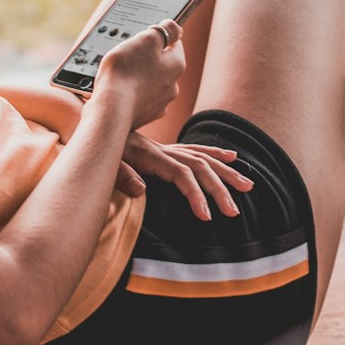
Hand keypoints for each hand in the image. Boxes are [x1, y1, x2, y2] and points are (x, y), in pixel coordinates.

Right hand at [94, 20, 185, 129]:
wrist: (110, 109)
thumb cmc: (126, 71)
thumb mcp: (146, 40)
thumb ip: (164, 31)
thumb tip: (176, 28)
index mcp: (176, 65)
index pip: (175, 44)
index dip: (158, 37)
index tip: (144, 37)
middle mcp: (173, 86)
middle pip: (162, 65)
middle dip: (147, 59)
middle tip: (128, 55)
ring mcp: (159, 104)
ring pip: (151, 83)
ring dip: (139, 77)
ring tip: (120, 74)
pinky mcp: (144, 116)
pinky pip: (139, 99)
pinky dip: (131, 94)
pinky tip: (119, 91)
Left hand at [114, 131, 253, 220]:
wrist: (97, 128)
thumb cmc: (100, 151)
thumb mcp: (106, 162)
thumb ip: (121, 175)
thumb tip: (141, 189)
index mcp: (151, 156)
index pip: (182, 175)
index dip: (196, 194)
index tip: (207, 217)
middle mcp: (165, 151)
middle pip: (200, 168)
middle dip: (220, 189)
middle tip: (234, 211)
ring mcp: (168, 149)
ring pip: (204, 158)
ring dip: (227, 172)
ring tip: (247, 186)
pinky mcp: (168, 149)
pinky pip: (197, 150)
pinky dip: (217, 153)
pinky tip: (233, 157)